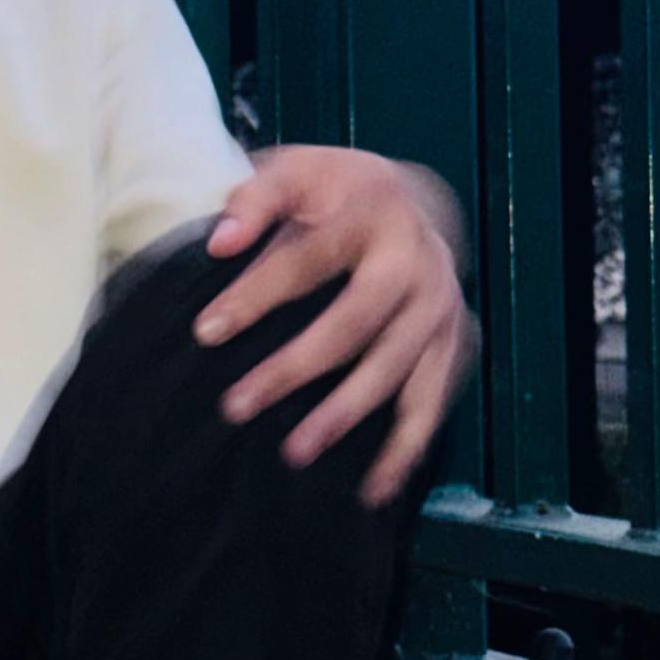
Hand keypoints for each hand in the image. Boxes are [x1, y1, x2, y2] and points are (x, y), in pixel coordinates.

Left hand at [194, 147, 475, 505]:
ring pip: (395, 371)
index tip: (206, 331)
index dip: (257, 294)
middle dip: (295, 368)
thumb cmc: (335, 192)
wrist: (411, 202)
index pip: (309, 258)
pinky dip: (405, 449)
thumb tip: (219, 241)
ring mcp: (440, 308)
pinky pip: (430, 404)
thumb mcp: (295, 170)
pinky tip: (372, 488)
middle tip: (237, 405)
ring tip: (293, 453)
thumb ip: (254, 198)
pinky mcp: (453, 345)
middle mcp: (416, 263)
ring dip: (345, 415)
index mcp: (373, 214)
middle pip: (354, 323)